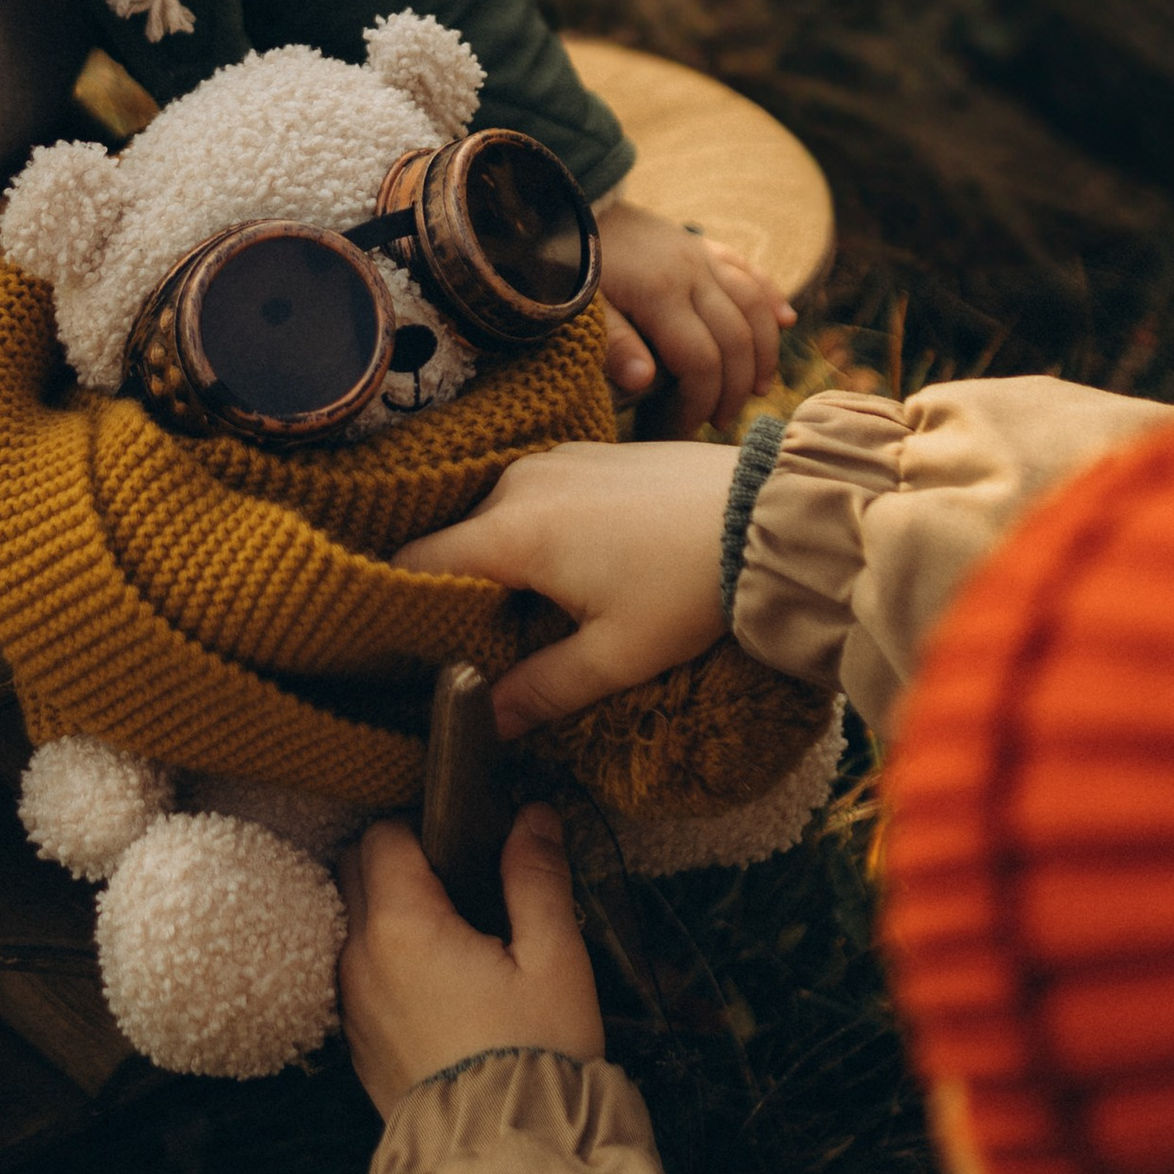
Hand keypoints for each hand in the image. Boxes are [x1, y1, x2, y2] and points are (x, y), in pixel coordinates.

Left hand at [336, 806, 603, 1115]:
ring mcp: (350, 1004)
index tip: (468, 844)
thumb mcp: (555, 960)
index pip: (382, 836)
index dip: (423, 827)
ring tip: (455, 938)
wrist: (504, 1162)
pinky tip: (438, 985)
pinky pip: (357, 976)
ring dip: (388, 914)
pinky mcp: (356, 1043)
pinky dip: (385, 961)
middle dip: (397, 861)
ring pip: (351, 924)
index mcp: (401, 926)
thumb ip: (536, 879)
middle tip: (462, 883)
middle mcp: (358, 958)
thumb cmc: (537, 1054)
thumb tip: (533, 814)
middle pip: (353, 871)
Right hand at [393, 439, 731, 737]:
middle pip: (455, 541)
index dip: (404, 606)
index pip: (415, 561)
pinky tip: (578, 566)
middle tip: (484, 641)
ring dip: (503, 561)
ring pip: (495, 517)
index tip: (413, 645)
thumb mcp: (616, 655)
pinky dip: (537, 531)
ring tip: (538, 608)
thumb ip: (541, 689)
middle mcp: (518, 482)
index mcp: (511, 531)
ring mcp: (554, 458)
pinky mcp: (587, 451)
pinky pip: (534, 494)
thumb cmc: (689, 587)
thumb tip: (485, 722)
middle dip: (460, 590)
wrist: (768, 515)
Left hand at [593, 197, 790, 435]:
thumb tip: (645, 383)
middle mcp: (692, 273)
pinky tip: (785, 320)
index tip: (680, 430)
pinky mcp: (702, 246)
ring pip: (753, 305)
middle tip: (719, 421)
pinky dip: (771, 297)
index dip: (698, 402)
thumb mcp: (581, 306)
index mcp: (660, 294)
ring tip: (758, 389)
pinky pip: (749, 270)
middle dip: (734, 388)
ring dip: (764, 350)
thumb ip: (614, 343)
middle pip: (736, 339)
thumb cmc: (569, 263)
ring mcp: (701, 257)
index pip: (700, 361)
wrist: (570, 206)